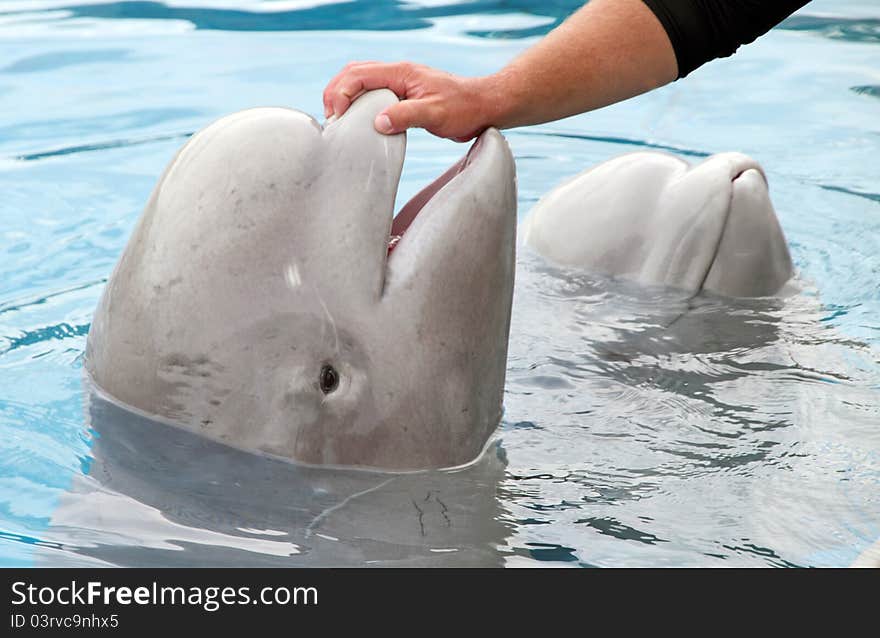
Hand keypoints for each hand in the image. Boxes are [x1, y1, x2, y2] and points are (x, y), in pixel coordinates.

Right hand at [322, 62, 498, 141]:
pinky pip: (372, 95)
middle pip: (353, 74)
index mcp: (400, 73)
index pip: (358, 75)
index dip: (340, 93)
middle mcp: (396, 74)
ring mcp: (399, 84)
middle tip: (331, 120)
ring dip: (344, 98)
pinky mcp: (402, 96)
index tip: (337, 117)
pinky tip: (357, 123)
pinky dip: (358, 106)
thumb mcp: (435, 114)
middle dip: (335, 93)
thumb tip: (378, 123)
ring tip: (338, 122)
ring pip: (360, 83)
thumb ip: (406, 116)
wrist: (483, 107)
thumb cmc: (463, 108)